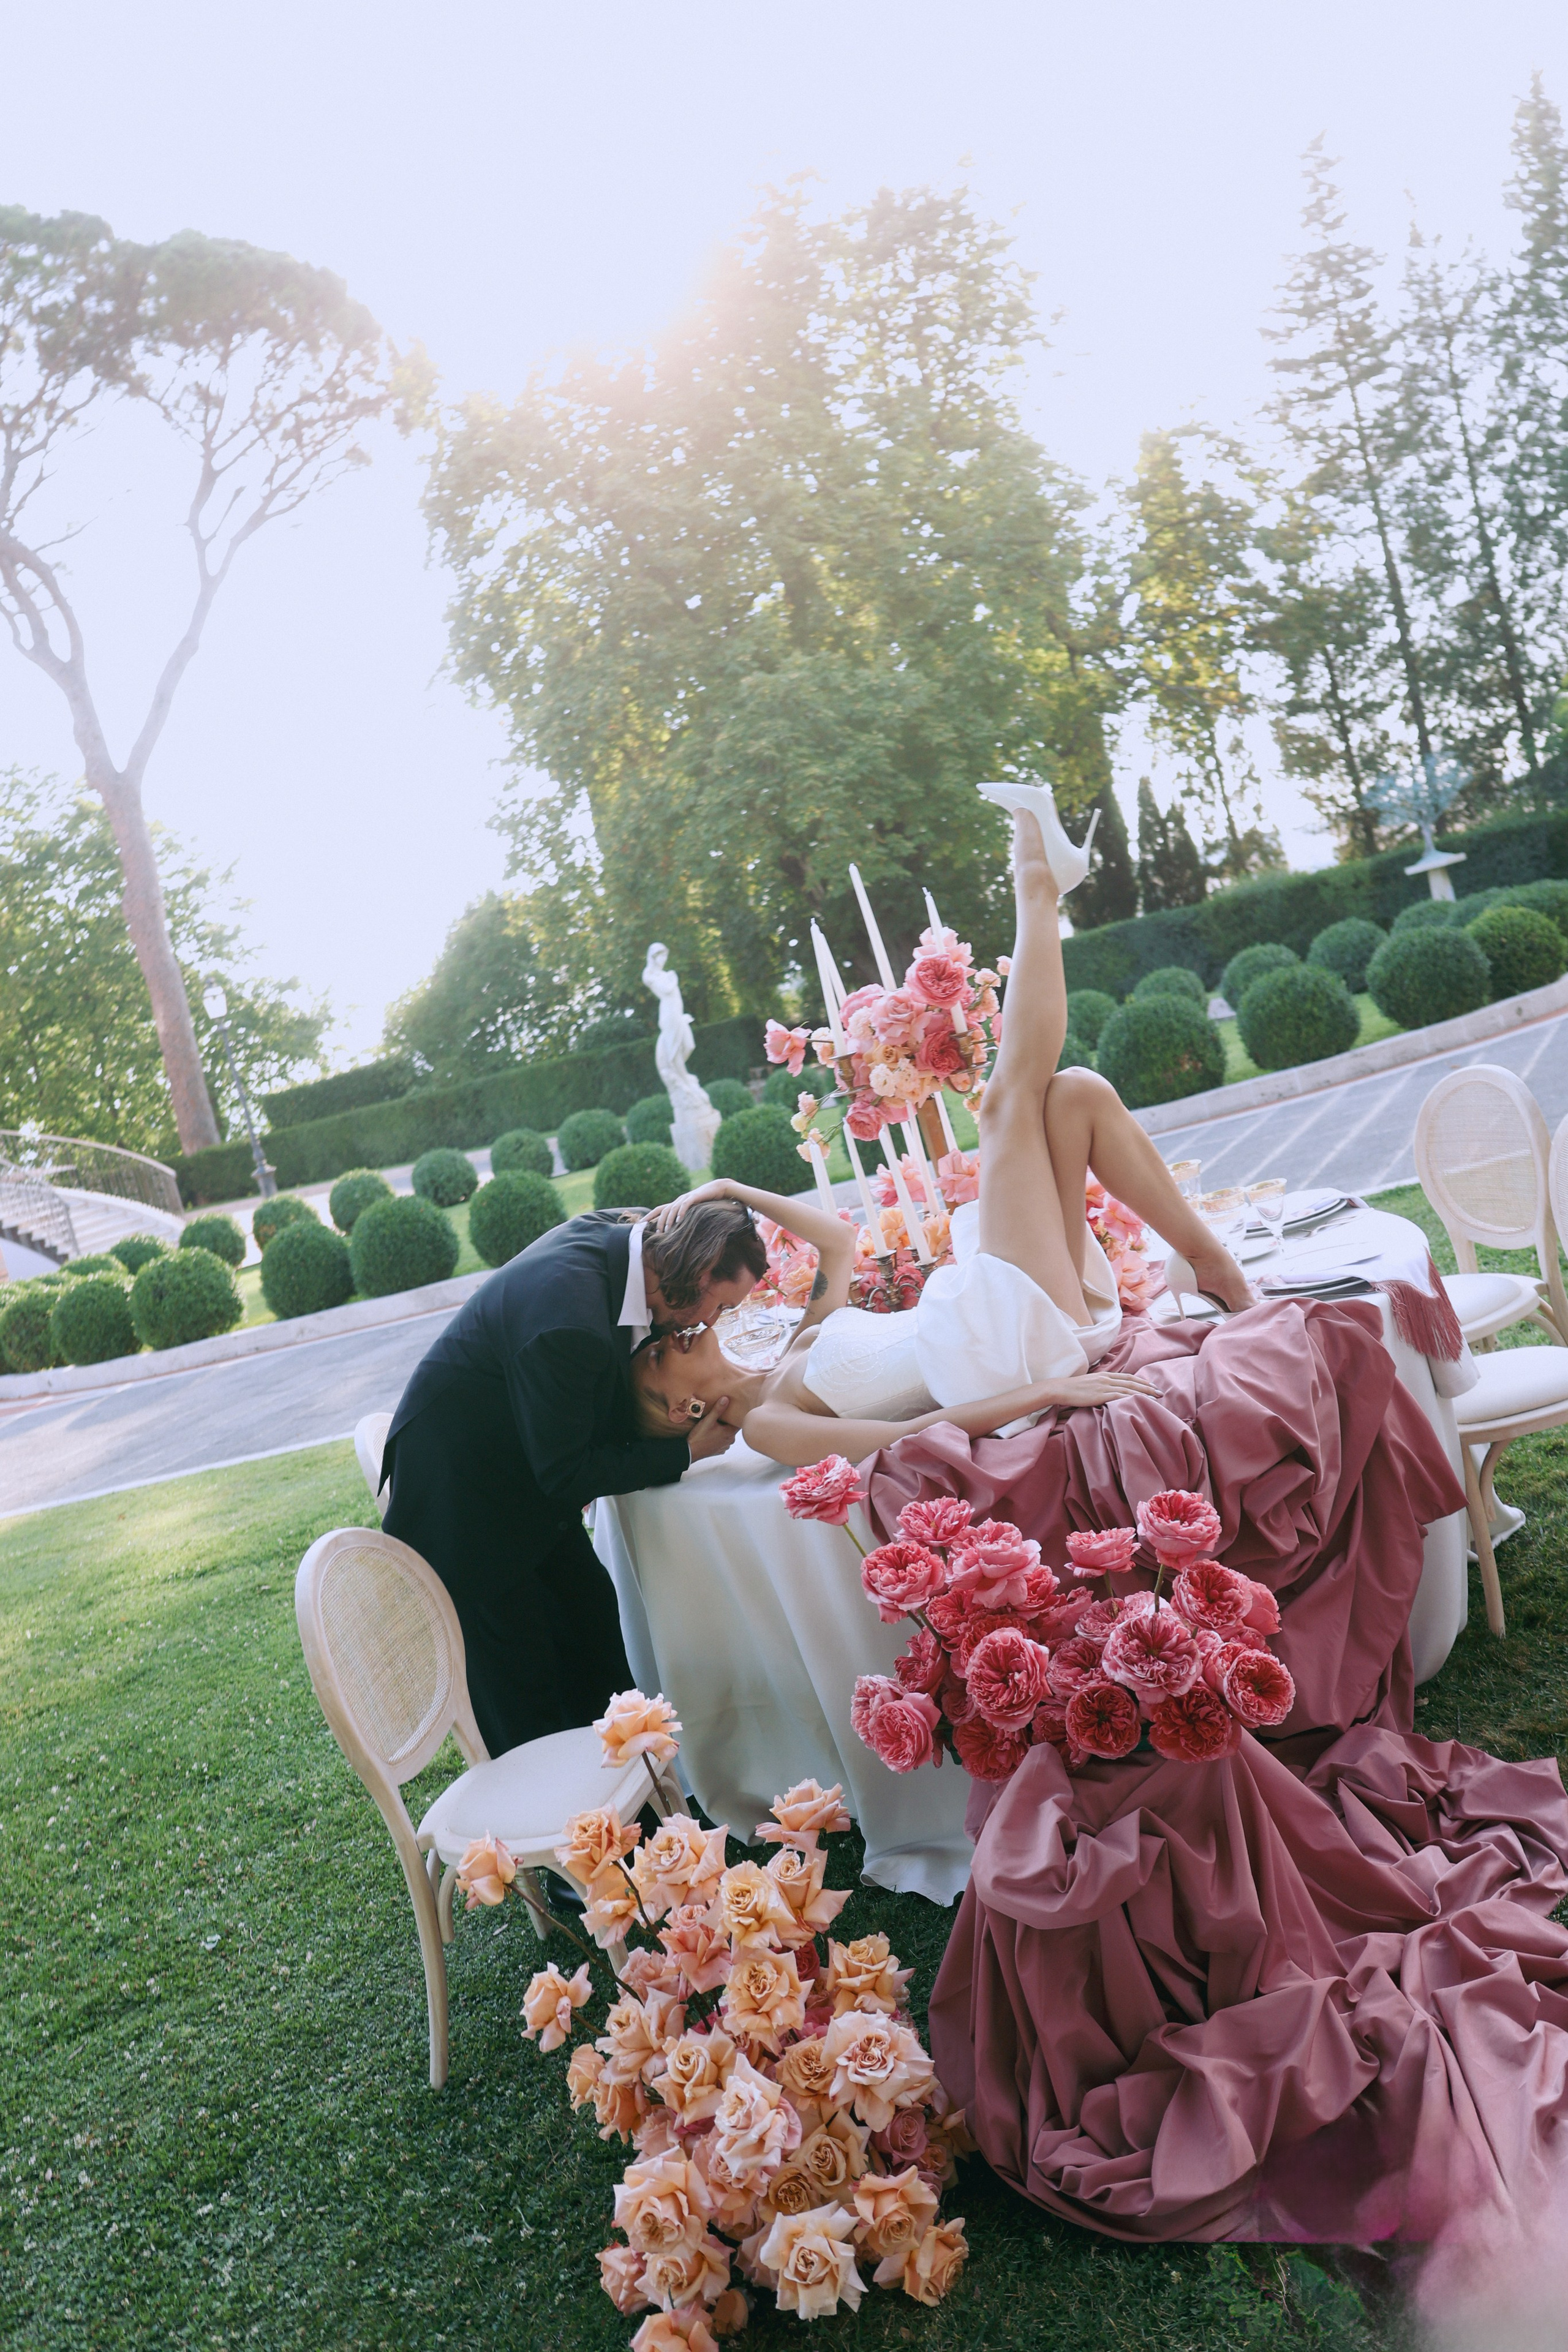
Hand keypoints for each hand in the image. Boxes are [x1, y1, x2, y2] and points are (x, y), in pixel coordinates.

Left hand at [645, 1179, 732, 1238]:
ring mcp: (685, 1198)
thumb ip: (685, 1216)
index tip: (641, 1223)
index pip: (659, 1209)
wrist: (717, 1189)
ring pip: (673, 1209)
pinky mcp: (694, 1197)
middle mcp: (678, 1200)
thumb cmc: (705, 1201)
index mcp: (676, 1203)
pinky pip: (685, 1205)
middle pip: (664, 1211)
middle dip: (659, 1221)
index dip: (650, 1215)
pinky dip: (681, 1212)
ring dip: (669, 1220)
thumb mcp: (693, 1210)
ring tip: (666, 1230)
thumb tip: (678, 1228)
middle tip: (657, 1232)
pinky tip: (679, 1220)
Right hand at [687, 1395, 736, 1458]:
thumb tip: (726, 1398)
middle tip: (722, 1416)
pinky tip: (712, 1434)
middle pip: (732, 1428)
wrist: (690, 1451)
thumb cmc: (700, 1436)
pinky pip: (722, 1441)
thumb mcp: (708, 1420)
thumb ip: (718, 1409)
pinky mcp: (719, 1450)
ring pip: (727, 1435)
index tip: (733, 1411)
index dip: (736, 1416)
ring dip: (723, 1430)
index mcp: (730, 1433)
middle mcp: (730, 1441)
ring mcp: (725, 1447)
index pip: (738, 1423)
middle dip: (728, 1422)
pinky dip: (719, 1438)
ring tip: (716, 1425)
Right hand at [1036, 1370, 1159, 1408]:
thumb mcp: (1090, 1384)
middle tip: (1160, 1392)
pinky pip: (1120, 1396)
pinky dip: (1132, 1398)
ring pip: (1129, 1388)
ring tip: (1156, 1398)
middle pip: (1132, 1382)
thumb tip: (1109, 1392)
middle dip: (1148, 1387)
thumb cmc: (1073, 1389)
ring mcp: (1104, 1386)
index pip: (1128, 1377)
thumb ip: (1101, 1386)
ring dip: (1144, 1393)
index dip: (1142, 1381)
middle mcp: (1107, 1378)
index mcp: (1105, 1375)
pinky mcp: (1100, 1394)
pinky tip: (1140, 1401)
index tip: (1152, 1386)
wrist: (1060, 1388)